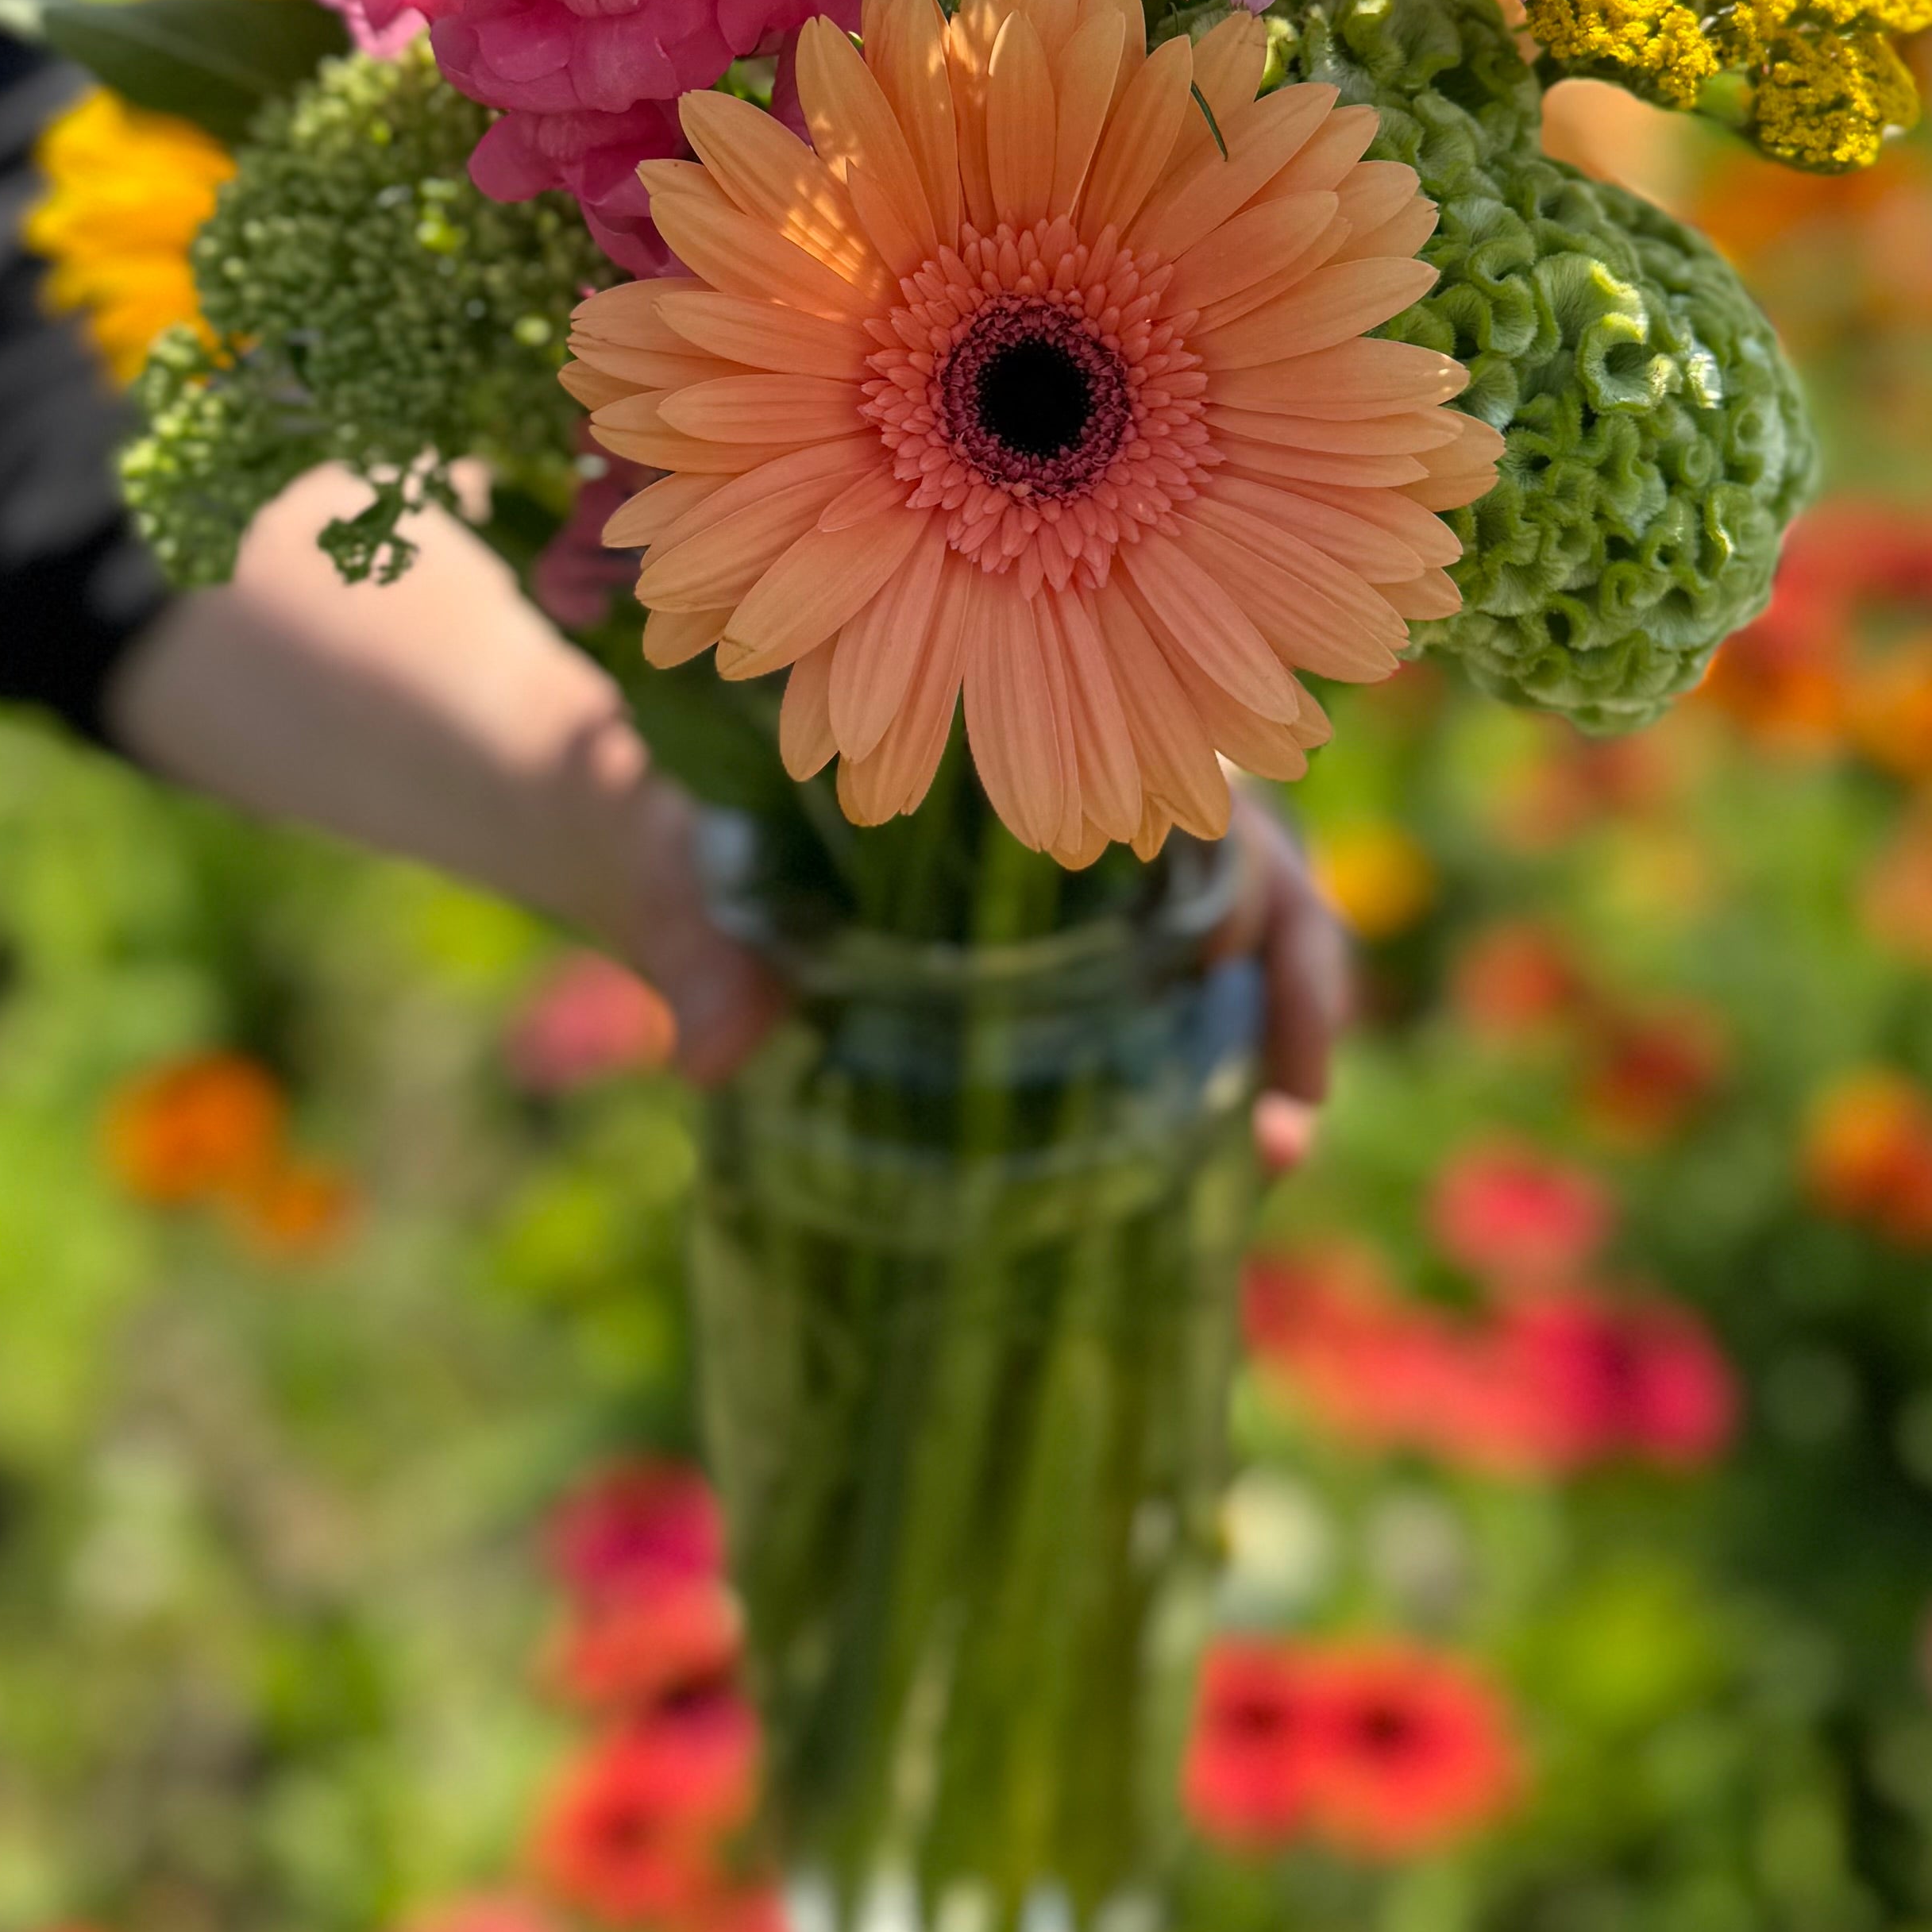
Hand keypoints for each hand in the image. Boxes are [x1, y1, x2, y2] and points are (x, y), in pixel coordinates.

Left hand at [610, 767, 1349, 1154]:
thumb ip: (704, 943)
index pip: (1197, 805)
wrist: (638, 830)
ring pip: (1217, 959)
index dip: (1264, 899)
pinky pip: (1148, 1017)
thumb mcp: (687, 872)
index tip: (1268, 981)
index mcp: (1021, 758)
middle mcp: (1074, 813)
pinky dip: (1192, 1083)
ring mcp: (1067, 899)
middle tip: (1286, 1134)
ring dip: (1260, 1054)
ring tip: (1265, 1167)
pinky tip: (1197, 1174)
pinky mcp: (1035, 973)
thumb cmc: (682, 821)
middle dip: (1293, 1000)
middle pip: (1248, 888)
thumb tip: (713, 1055)